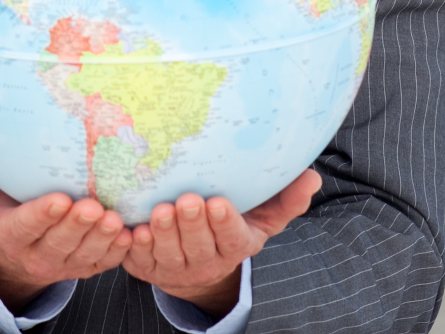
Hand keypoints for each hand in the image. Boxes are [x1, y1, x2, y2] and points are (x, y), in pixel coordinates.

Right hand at [0, 152, 129, 310]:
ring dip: (100, 239)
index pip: (25, 227)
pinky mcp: (84, 267)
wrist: (15, 244)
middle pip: (58, 244)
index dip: (41, 216)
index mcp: (9, 234)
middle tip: (92, 206)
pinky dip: (117, 252)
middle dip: (75, 226)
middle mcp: (36, 254)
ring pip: (83, 256)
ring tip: (113, 219)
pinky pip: (103, 264)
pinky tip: (129, 235)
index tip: (59, 199)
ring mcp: (63, 263)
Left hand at [123, 168, 319, 319]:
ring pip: (169, 254)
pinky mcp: (146, 267)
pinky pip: (139, 260)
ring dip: (165, 234)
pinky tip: (133, 230)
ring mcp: (175, 267)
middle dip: (193, 225)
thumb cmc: (232, 226)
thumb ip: (287, 199)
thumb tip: (311, 177)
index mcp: (236, 246)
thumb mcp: (264, 216)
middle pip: (199, 247)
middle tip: (187, 200)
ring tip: (161, 210)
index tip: (218, 203)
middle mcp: (206, 261)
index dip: (225, 223)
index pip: (233, 239)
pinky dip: (135, 246)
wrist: (195, 261)